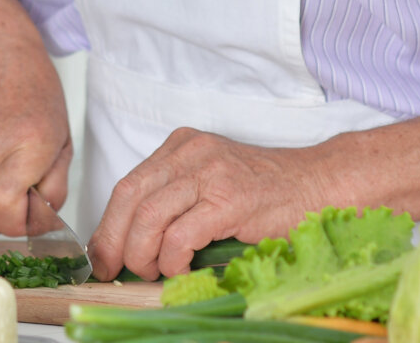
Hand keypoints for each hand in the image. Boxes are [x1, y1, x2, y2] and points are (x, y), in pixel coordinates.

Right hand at [0, 0, 72, 236]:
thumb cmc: (34, 92)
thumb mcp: (63, 138)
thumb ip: (55, 185)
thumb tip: (42, 220)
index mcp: (26, 144)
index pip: (11, 214)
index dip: (28, 225)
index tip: (40, 215)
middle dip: (8, 223)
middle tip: (23, 203)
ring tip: (7, 178)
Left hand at [88, 127, 324, 280]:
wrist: (319, 185)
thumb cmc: (266, 193)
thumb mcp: (210, 183)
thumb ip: (175, 202)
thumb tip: (131, 244)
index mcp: (181, 146)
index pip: (128, 185)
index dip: (108, 224)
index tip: (100, 254)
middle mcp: (190, 152)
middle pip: (129, 198)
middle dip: (113, 241)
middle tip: (112, 270)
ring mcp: (210, 173)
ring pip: (149, 217)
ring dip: (142, 254)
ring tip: (151, 272)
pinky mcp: (230, 199)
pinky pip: (181, 234)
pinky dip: (171, 259)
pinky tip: (179, 269)